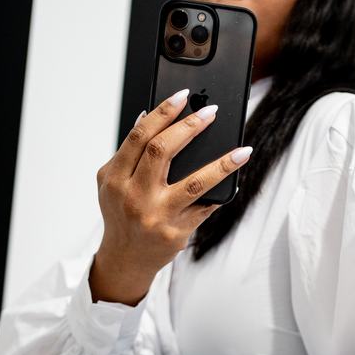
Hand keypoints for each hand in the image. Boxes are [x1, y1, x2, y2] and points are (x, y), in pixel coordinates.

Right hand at [89, 89, 251, 304]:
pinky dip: (219, 191)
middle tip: (212, 111)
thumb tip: (149, 115)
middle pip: (162, 151)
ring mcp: (156, 216)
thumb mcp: (112, 182)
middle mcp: (133, 196)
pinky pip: (204, 206)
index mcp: (114, 178)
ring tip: (241, 150)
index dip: (163, 112)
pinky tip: (234, 178)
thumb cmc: (121, 213)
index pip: (140, 136)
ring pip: (195, 182)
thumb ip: (128, 152)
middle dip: (191, 126)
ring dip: (222, 163)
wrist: (125, 258)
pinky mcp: (175, 232)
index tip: (183, 96)